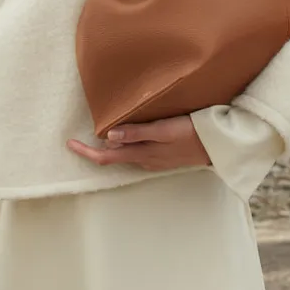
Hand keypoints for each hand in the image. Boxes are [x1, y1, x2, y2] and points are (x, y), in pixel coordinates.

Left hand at [67, 114, 211, 171]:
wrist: (220, 146)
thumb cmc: (192, 133)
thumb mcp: (164, 130)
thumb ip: (137, 133)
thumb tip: (107, 137)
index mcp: (142, 154)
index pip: (106, 157)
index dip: (86, 152)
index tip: (69, 143)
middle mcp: (145, 160)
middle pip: (113, 157)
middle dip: (96, 148)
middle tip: (80, 135)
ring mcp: (156, 160)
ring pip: (126, 153)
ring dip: (113, 145)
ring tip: (103, 129)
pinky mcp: (165, 155)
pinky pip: (139, 151)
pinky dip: (129, 143)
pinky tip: (130, 132)